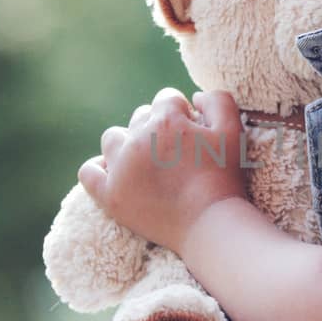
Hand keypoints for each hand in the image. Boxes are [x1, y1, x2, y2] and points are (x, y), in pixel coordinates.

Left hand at [77, 88, 246, 254]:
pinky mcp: (111, 195)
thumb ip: (218, 101)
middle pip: (140, 117)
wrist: (210, 224)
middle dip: (156, 128)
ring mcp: (121, 167)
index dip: (181, 113)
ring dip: (127, 143)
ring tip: (145, 162)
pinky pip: (88, 172)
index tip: (190, 133)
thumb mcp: (233, 131)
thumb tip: (194, 96)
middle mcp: (139, 138)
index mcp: (167, 120)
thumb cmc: (224, 178)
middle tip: (174, 154)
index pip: (167, 99)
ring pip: (113, 138)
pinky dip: (98, 169)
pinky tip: (115, 174)